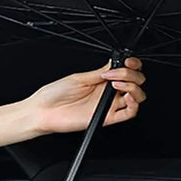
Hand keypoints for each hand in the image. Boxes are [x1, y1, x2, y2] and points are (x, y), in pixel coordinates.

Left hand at [26, 57, 145, 134]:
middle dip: (132, 75)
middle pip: (134, 83)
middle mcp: (106, 93)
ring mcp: (107, 105)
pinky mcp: (106, 118)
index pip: (125, 71)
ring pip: (136, 97)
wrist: (44, 111)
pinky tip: (125, 97)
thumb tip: (114, 63)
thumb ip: (99, 72)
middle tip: (118, 74)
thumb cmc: (54, 94)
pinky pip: (128, 114)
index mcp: (101, 80)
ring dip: (133, 88)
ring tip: (118, 85)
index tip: (128, 62)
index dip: (132, 65)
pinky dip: (133, 105)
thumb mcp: (78, 77)